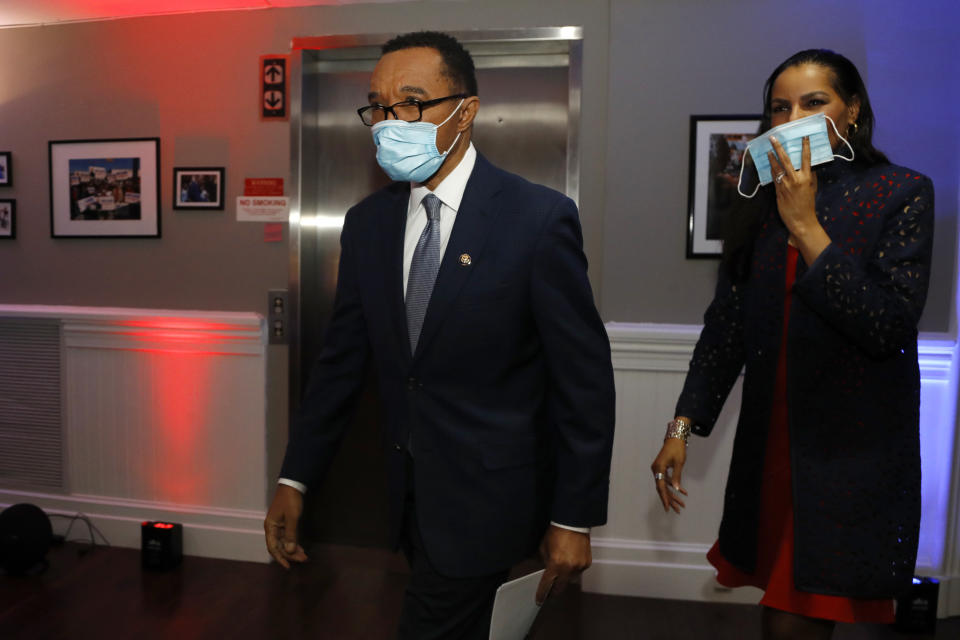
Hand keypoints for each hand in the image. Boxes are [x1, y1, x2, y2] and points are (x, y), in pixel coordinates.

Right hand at [264, 484, 308, 567]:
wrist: (292, 485)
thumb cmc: (290, 500)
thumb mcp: (292, 517)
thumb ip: (291, 534)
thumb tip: (290, 551)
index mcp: (270, 527)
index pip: (273, 547)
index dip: (280, 558)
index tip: (288, 566)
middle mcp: (272, 528)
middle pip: (279, 546)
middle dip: (290, 555)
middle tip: (303, 560)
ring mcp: (279, 526)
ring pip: (285, 543)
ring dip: (293, 550)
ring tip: (304, 556)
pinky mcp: (285, 524)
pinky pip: (288, 538)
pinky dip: (294, 543)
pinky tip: (301, 548)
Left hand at [535, 525, 590, 604]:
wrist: (573, 523)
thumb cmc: (556, 532)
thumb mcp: (544, 547)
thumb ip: (544, 562)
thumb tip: (545, 571)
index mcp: (556, 564)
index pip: (547, 584)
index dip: (542, 593)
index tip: (539, 600)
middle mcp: (569, 568)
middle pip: (561, 586)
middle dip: (554, 590)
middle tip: (549, 592)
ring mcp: (580, 566)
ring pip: (570, 579)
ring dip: (565, 577)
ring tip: (561, 569)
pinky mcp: (587, 563)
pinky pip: (578, 571)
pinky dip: (573, 569)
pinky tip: (569, 561)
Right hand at [650, 436, 688, 512]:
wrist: (674, 438)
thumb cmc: (677, 449)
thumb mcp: (679, 463)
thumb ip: (677, 477)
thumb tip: (676, 489)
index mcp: (659, 468)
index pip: (661, 487)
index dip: (665, 498)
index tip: (667, 508)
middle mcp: (656, 470)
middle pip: (662, 488)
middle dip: (670, 500)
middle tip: (678, 510)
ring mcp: (658, 469)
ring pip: (664, 486)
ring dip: (673, 495)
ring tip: (681, 505)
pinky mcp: (662, 468)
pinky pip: (666, 480)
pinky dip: (674, 486)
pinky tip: (682, 493)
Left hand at [767, 135, 830, 263]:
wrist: (801, 220)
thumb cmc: (808, 204)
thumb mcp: (813, 188)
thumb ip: (810, 176)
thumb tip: (808, 167)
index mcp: (806, 177)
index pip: (806, 159)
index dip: (805, 147)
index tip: (804, 137)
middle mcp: (795, 179)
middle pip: (785, 160)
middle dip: (778, 147)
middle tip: (773, 138)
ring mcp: (785, 185)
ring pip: (776, 168)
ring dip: (771, 158)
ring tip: (768, 151)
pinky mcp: (778, 191)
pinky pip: (774, 178)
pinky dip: (771, 170)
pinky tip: (769, 165)